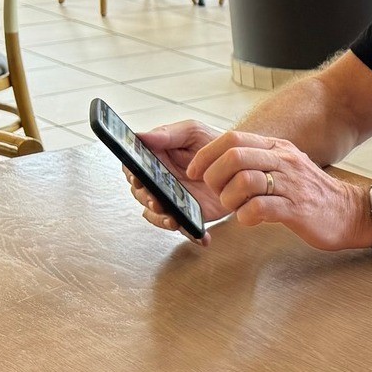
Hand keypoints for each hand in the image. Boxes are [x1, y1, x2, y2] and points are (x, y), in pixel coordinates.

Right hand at [125, 119, 226, 241]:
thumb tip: (139, 136)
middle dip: (147, 199)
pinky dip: (192, 234)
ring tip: (174, 220)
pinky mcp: (191, 214)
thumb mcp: (192, 132)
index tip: (137, 177)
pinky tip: (202, 238)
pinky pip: (186, 228)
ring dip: (162, 219)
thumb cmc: (211, 142)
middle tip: (157, 201)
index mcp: (155, 161)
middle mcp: (159, 183)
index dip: (131, 174)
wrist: (240, 160)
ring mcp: (174, 200)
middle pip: (142, 194)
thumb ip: (167, 134)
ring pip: (158, 214)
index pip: (133, 169)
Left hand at [187, 131, 371, 250]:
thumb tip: (220, 162)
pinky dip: (245, 217)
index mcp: (278, 149)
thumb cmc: (310, 193)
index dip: (206, 155)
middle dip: (214, 177)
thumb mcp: (286, 166)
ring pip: (244, 181)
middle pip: (234, 157)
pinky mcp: (296, 209)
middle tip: (217, 193)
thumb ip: (258, 161)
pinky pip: (259, 208)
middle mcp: (284, 161)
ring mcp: (291, 185)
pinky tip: (250, 220)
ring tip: (235, 208)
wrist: (349, 212)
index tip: (196, 172)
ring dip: (229, 199)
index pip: (233, 139)